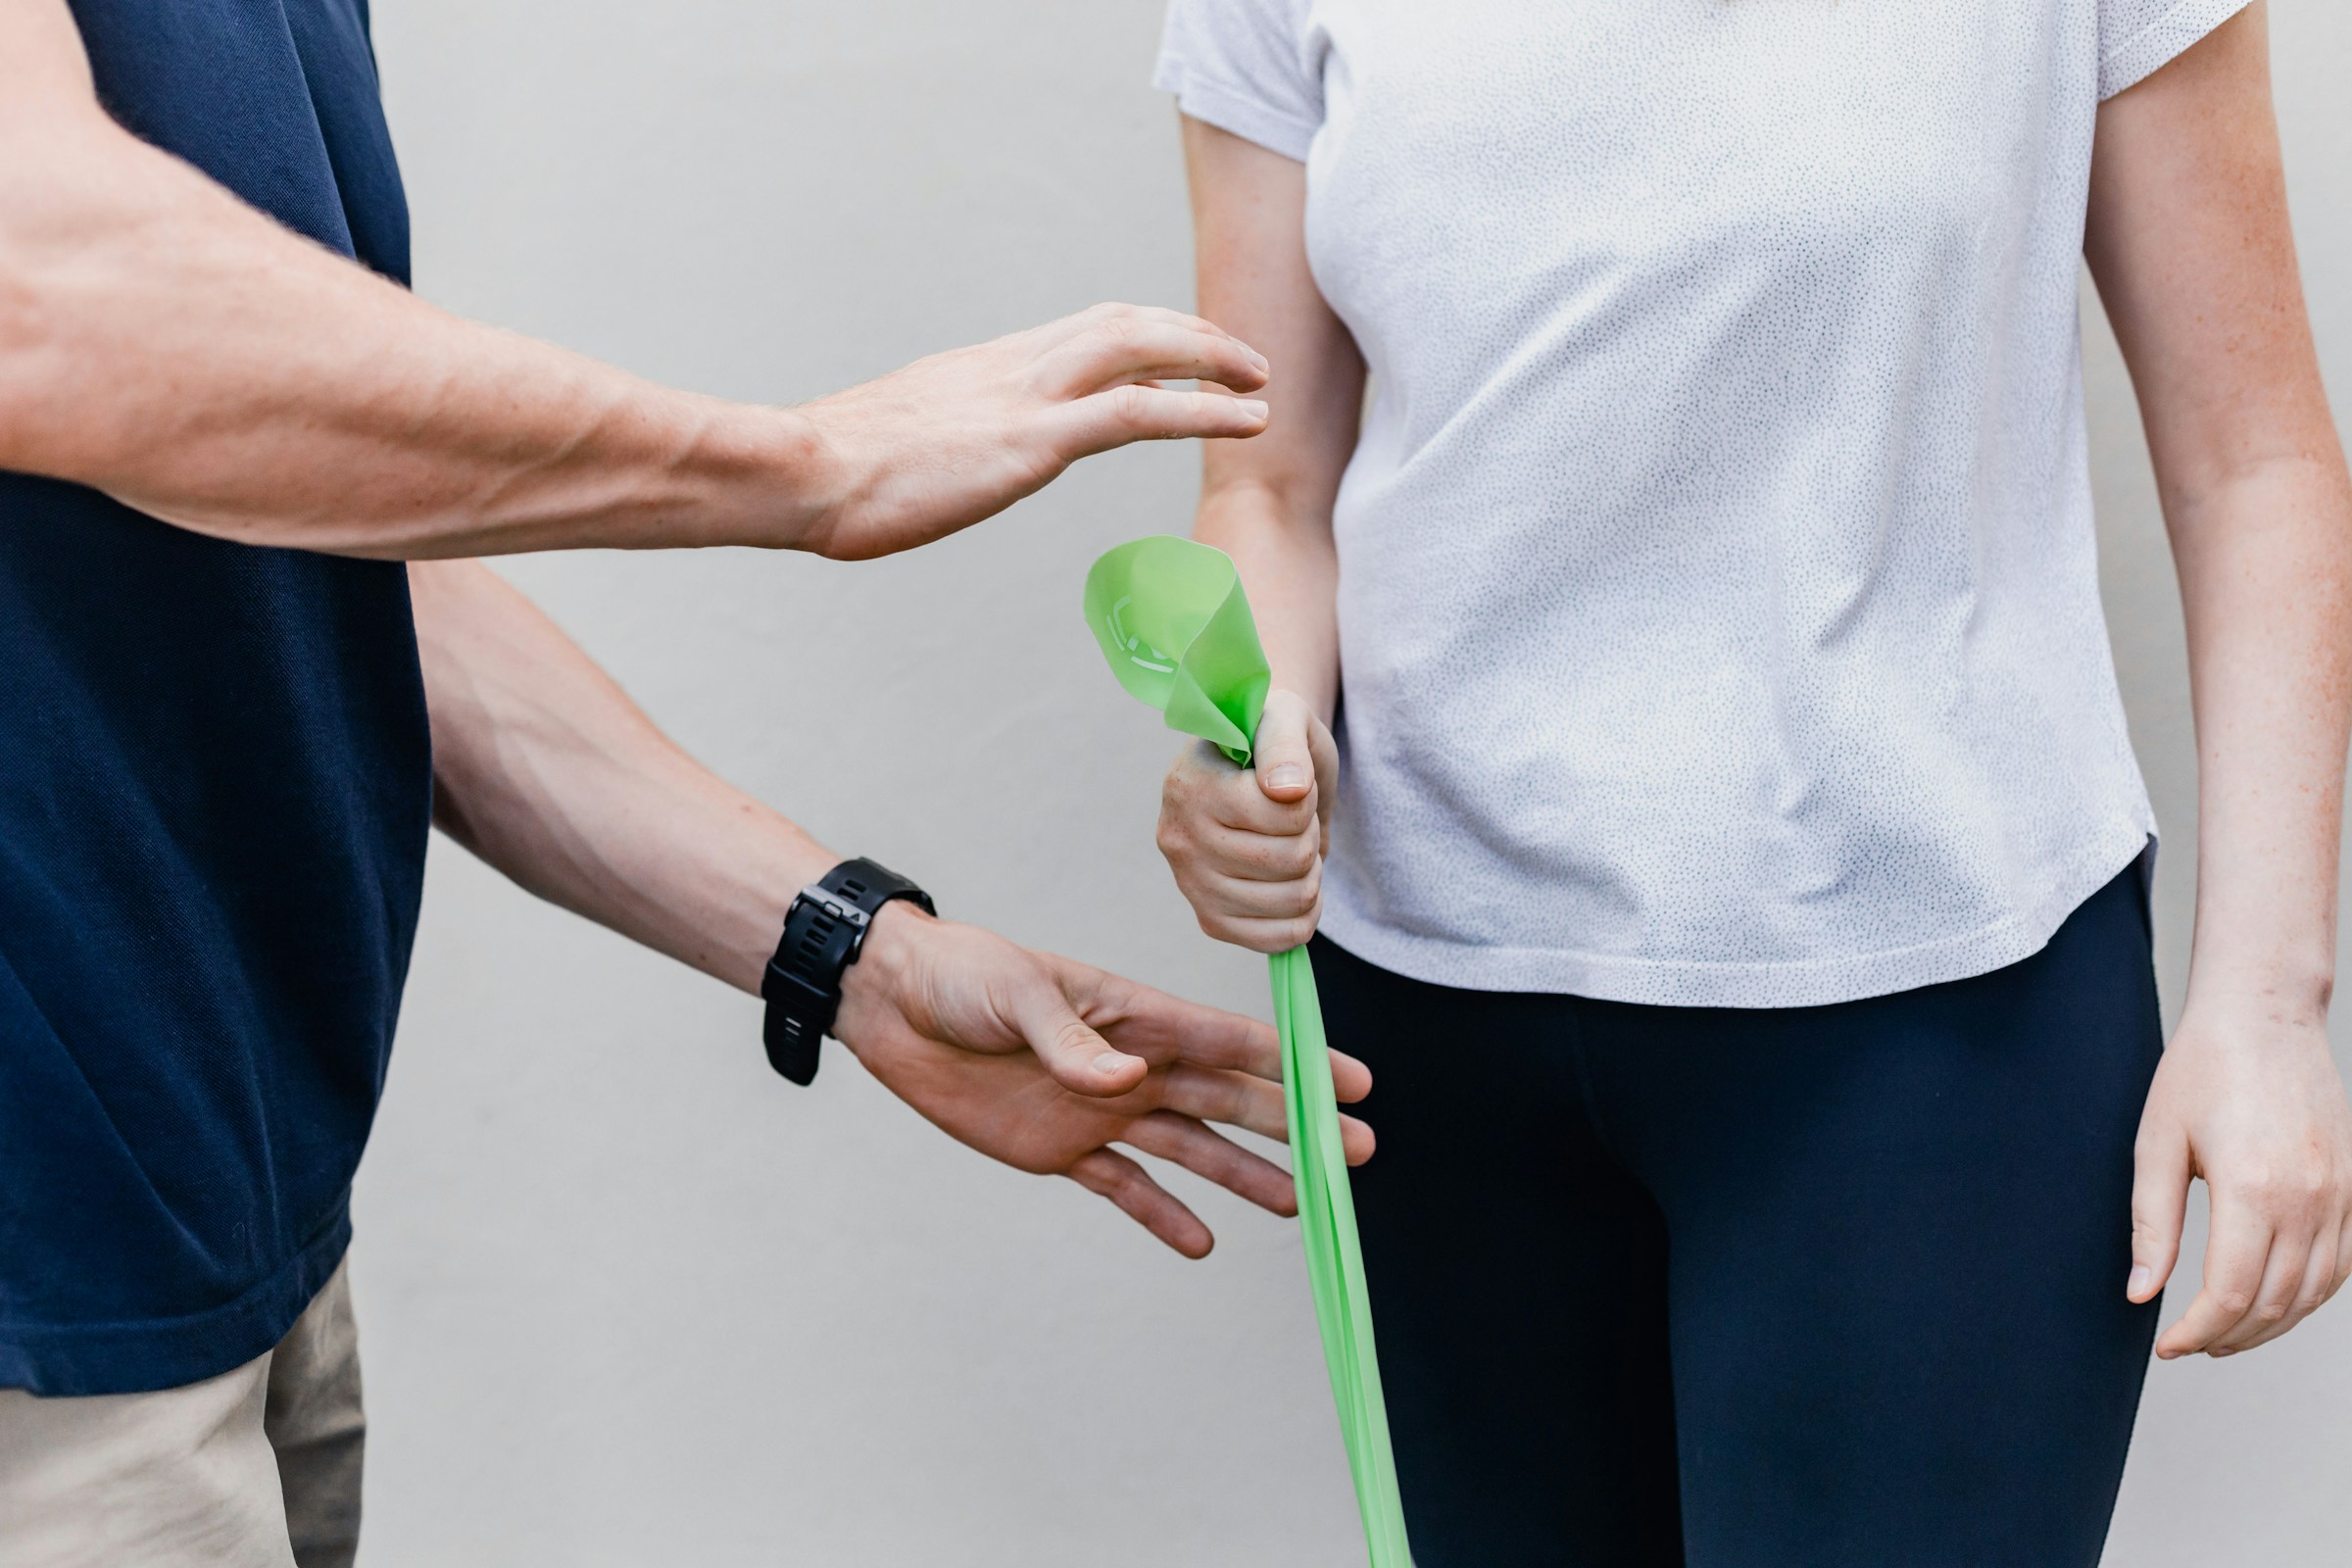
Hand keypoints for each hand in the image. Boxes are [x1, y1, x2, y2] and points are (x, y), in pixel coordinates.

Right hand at [795, 303, 1269, 560]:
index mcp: (980, 369)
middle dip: (1188, 335)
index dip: (1139, 337)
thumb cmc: (829, 475)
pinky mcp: (1033, 440)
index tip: (1177, 355)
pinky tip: (1245, 421)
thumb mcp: (893, 445)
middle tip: (1238, 359)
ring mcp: (1025, 397)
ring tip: (1258, 383)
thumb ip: (934, 444)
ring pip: (1141, 348)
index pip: (1078, 333)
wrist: (800, 471)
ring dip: (1210, 359)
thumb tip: (937, 463)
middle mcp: (1012, 366)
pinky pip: (1139, 412)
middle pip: (1121, 322)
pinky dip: (1202, 410)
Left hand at [832, 903, 1373, 1256]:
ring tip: (1299, 1205)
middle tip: (1357, 1151)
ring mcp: (1100, 1108)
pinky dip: (1162, 1215)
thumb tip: (1128, 1082)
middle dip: (1294, 1125)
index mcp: (1133, 1015)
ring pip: (1191, 1147)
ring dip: (1244, 1175)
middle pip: (1229, 1100)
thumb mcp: (1016, 995)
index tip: (1353, 1082)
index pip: (1229, 1042)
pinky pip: (1125, 1187)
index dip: (1294, 1063)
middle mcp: (1131, 1064)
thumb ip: (1073, 1042)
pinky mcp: (1059, 1148)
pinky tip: (1203, 1242)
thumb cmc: (960, 977)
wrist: (893, 1006)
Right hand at [1157, 689, 1337, 952]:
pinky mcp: (1209, 919)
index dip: (1306, 801)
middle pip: (1290, 860)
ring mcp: (1189, 884)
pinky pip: (1276, 940)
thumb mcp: (1285, 720)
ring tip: (1286, 845)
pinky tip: (1292, 887)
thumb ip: (1285, 746)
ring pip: (1291, 901)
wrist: (1258, 772)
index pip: (1285, 815)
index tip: (1289, 784)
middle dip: (1309, 836)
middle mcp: (1178, 838)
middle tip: (1291, 818)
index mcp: (1189, 785)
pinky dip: (1302, 916)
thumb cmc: (1271, 743)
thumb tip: (1287, 790)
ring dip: (1309, 873)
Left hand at [2129, 1001, 2351, 1355]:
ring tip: (2224, 1333)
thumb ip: (2151, 1223)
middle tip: (2188, 1344)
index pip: (2229, 1295)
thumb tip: (2141, 1293)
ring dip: (2268, 1326)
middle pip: (2273, 1304)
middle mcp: (2308, 1202)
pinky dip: (2307, 1297)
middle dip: (2227, 1337)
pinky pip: (2341, 1267)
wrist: (2266, 1017)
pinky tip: (2272, 1301)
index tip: (2164, 1344)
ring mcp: (2340, 1198)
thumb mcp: (2157, 1142)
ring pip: (2312, 1294)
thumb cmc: (2202, 1069)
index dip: (2195, 1332)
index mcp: (2253, 1190)